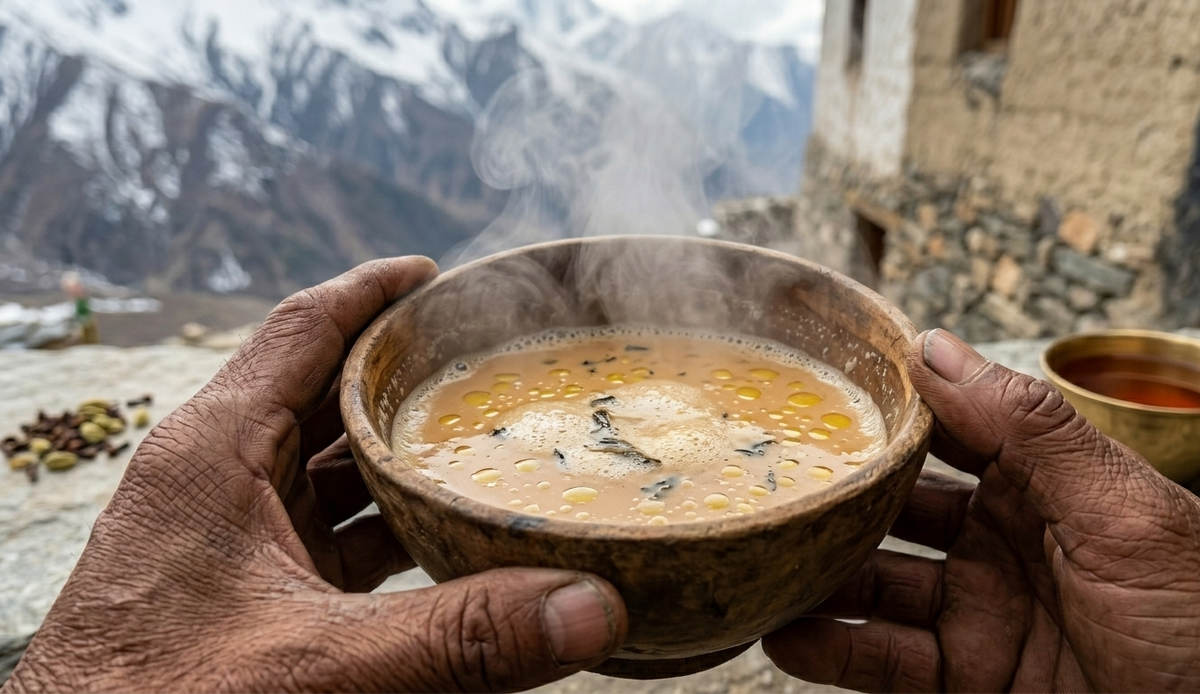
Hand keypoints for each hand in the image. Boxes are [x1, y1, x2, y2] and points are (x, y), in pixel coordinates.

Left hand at [3, 258, 625, 692]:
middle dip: (399, 373)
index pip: (302, 331)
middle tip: (480, 362)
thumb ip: (457, 636)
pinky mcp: (241, 586)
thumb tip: (588, 610)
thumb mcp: (318, 663)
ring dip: (393, 452)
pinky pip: (324, 528)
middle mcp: (215, 476)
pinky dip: (381, 521)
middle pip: (320, 391)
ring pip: (324, 464)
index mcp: (211, 452)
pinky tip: (434, 534)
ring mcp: (225, 533)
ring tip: (473, 440)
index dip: (372, 292)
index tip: (437, 275)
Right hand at [763, 329, 1199, 692]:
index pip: (948, 430)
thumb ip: (1027, 428)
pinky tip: (787, 633)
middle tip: (770, 478)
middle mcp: (999, 540)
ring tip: (764, 554)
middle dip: (837, 492)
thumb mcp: (1124, 511)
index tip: (818, 385)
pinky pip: (884, 660)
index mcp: (1043, 483)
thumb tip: (934, 347)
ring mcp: (978, 611)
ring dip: (819, 572)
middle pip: (895, 506)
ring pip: (875, 583)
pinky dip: (831, 649)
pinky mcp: (966, 677)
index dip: (889, 408)